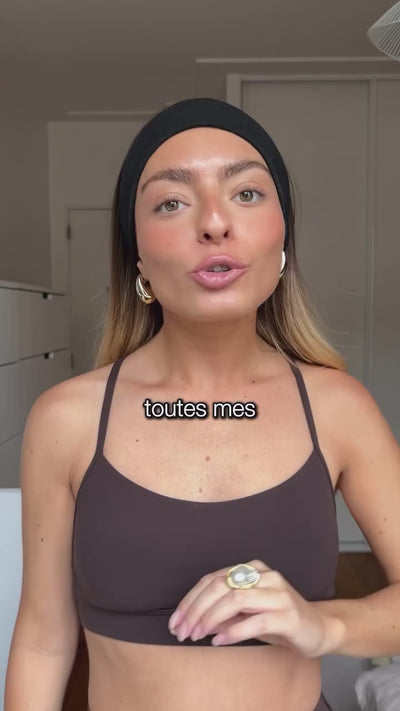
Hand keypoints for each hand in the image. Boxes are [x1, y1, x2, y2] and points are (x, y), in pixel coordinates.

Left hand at [168, 558, 341, 656]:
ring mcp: (277, 592)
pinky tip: (219, 641)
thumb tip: (192, 621)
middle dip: (195, 609)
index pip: (212, 579)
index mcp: (251, 569)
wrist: (318, 629)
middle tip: (182, 631)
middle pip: (220, 586)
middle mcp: (264, 575)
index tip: (175, 621)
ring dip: (210, 619)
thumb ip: (222, 613)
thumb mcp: (245, 614)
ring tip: (197, 635)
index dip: (190, 600)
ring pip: (235, 599)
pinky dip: (233, 632)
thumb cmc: (277, 620)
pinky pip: (254, 620)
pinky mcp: (288, 614)